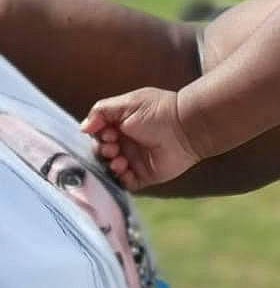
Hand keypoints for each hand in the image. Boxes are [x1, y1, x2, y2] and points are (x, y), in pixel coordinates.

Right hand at [81, 86, 200, 190]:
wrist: (186, 128)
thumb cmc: (158, 112)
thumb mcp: (128, 104)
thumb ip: (102, 111)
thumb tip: (83, 127)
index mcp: (121, 124)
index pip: (98, 134)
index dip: (98, 136)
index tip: (107, 134)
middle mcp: (126, 143)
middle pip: (101, 153)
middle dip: (102, 151)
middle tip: (113, 148)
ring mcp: (134, 160)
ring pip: (110, 169)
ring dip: (109, 166)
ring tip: (120, 160)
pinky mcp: (143, 175)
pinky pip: (124, 183)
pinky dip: (120, 180)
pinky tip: (125, 171)